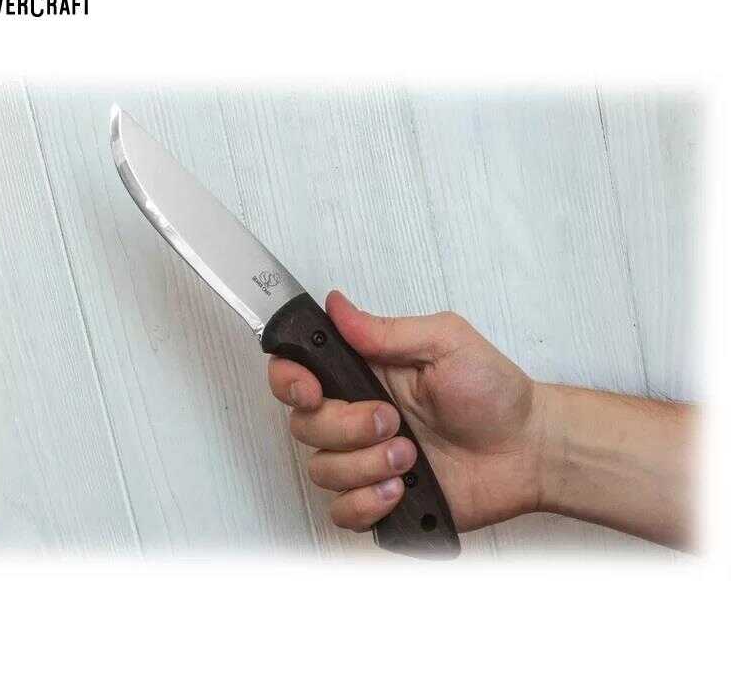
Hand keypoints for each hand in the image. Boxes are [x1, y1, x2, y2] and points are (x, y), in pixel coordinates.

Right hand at [267, 291, 542, 532]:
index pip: (297, 371)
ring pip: (322, 470)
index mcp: (366, 372)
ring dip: (366, 465)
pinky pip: (342, 511)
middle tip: (391, 420)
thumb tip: (337, 306)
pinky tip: (400, 489)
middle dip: (345, 427)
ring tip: (411, 457)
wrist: (527, 449)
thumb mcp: (446, 342)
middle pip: (304, 425)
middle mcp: (357, 414)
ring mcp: (366, 458)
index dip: (289, 380)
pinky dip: (367, 503)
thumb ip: (386, 330)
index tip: (312, 390)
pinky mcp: (380, 497)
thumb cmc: (494, 393)